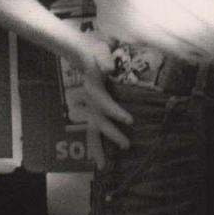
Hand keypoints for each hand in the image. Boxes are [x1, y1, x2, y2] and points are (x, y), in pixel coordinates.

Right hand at [72, 37, 133, 167]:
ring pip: (92, 131)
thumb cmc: (96, 51)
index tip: (130, 120)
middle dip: (111, 134)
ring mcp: (91, 109)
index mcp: (93, 88)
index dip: (115, 111)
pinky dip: (97, 146)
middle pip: (97, 121)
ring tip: (102, 166)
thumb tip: (108, 69)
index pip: (104, 101)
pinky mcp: (94, 112)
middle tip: (126, 146)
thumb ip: (104, 58)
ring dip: (97, 148)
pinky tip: (101, 160)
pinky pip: (95, 131)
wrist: (83, 53)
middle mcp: (90, 102)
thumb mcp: (100, 49)